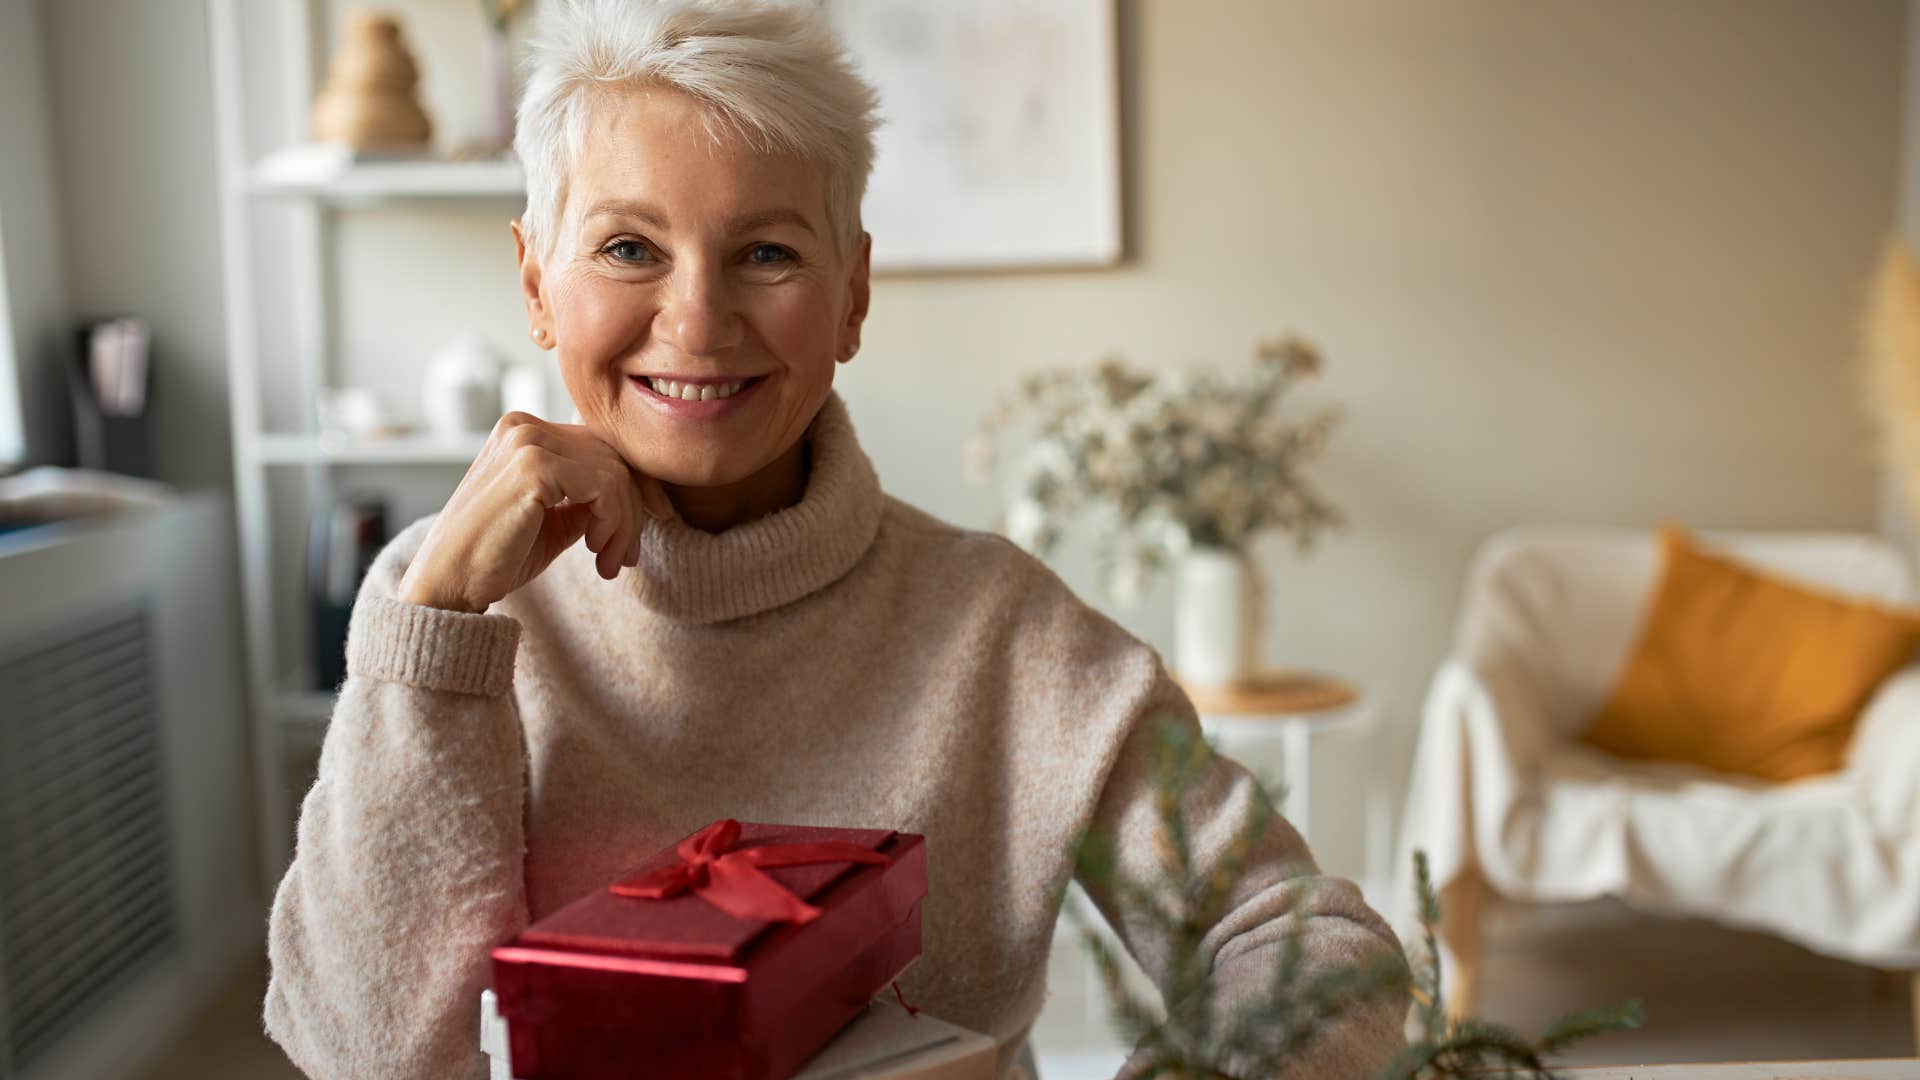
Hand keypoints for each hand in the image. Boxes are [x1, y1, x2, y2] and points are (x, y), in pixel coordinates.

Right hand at [396, 412, 674, 612]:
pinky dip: (613, 522)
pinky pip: (605, 487)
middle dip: (633, 510)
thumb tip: (639, 497)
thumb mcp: (554, 519)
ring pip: (615, 473)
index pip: (601, 446)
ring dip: (624, 524)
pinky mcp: (533, 467)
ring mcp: (527, 441)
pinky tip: (594, 550)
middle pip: (614, 456)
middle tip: (624, 557)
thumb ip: (588, 498)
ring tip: (608, 562)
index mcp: (524, 431)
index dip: (635, 486)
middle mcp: (524, 425)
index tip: (648, 526)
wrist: (447, 584)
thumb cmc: (496, 556)